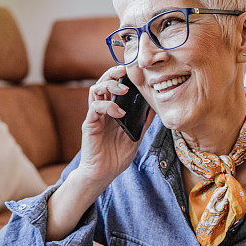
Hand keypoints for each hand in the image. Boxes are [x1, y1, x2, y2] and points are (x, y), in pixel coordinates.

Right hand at [77, 65, 142, 186]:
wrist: (103, 174)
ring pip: (95, 90)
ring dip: (109, 85)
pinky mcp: (89, 124)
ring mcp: (95, 117)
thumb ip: (142, 122)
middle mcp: (102, 110)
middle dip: (113, 73)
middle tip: (125, 70)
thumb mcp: (135, 136)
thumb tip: (155, 107)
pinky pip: (95, 108)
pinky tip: (119, 113)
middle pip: (102, 82)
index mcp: (112, 111)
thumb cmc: (116, 157)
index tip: (134, 70)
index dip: (121, 76)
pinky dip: (108, 106)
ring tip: (124, 89)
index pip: (113, 86)